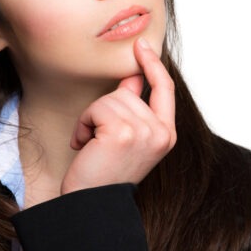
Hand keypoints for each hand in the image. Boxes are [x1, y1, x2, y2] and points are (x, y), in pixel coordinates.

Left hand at [61, 37, 176, 193]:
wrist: (91, 206)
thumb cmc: (105, 174)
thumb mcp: (128, 139)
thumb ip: (134, 108)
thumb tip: (132, 78)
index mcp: (167, 135)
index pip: (165, 88)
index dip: (153, 64)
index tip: (141, 45)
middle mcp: (161, 133)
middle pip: (128, 91)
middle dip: (103, 110)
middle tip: (98, 140)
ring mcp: (144, 132)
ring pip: (109, 98)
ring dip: (91, 119)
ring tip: (92, 146)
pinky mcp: (123, 132)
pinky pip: (96, 108)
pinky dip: (84, 124)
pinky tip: (84, 146)